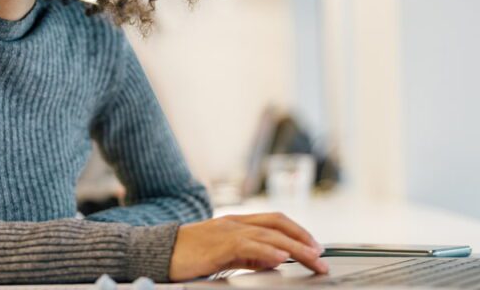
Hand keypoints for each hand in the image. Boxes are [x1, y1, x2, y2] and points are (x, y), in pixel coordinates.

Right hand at [168, 213, 328, 280]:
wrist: (157, 252)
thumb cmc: (187, 255)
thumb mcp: (224, 254)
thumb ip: (248, 255)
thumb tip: (274, 260)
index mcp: (236, 223)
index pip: (274, 221)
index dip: (298, 231)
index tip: (315, 246)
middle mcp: (235, 223)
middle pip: (278, 225)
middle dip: (303, 239)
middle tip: (322, 255)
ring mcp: (226, 232)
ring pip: (269, 234)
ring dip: (295, 247)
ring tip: (313, 258)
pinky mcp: (218, 245)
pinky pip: (248, 246)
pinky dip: (268, 251)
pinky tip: (281, 258)